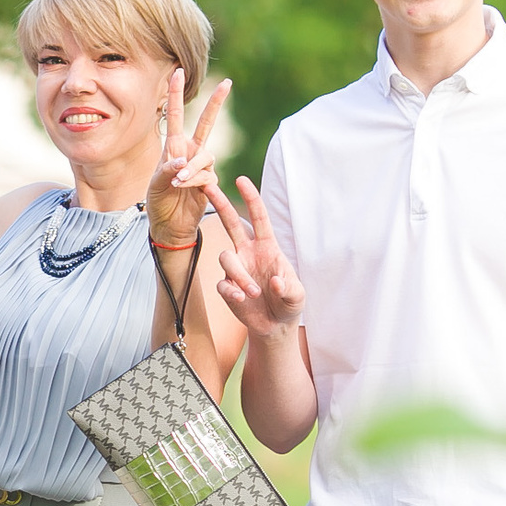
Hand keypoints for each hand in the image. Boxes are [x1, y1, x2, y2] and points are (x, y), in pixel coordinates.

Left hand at [146, 70, 229, 247]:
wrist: (170, 225)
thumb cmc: (159, 201)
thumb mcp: (155, 185)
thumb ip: (167, 171)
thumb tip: (183, 162)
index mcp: (173, 147)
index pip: (175, 116)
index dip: (176, 94)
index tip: (178, 71)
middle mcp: (190, 152)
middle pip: (206, 123)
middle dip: (216, 104)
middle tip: (227, 83)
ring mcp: (202, 166)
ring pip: (205, 157)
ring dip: (192, 168)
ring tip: (178, 182)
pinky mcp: (211, 181)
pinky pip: (207, 176)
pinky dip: (195, 183)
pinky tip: (187, 190)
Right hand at [205, 176, 305, 338]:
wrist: (275, 325)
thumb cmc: (289, 303)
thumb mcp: (297, 295)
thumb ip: (289, 288)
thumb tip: (274, 280)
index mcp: (268, 247)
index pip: (258, 218)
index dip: (251, 198)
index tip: (240, 180)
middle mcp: (248, 253)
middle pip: (230, 223)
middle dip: (220, 203)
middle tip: (208, 186)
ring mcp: (236, 269)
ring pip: (226, 258)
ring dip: (239, 275)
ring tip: (253, 294)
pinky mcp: (227, 287)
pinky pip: (223, 284)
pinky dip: (232, 291)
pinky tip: (242, 300)